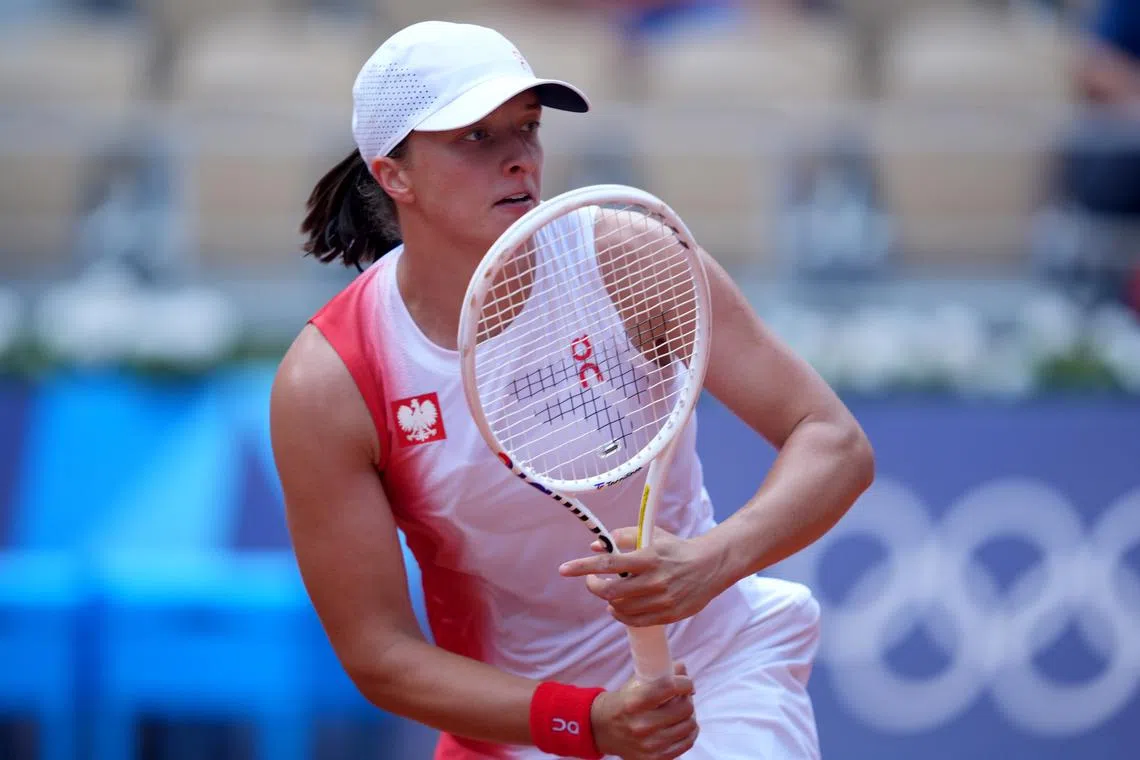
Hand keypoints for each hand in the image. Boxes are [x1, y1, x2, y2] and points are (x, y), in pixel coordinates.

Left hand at [558, 528, 724, 626]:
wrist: (711, 566)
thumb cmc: (677, 548)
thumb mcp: (652, 535)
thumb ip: (623, 537)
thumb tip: (595, 545)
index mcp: (648, 557)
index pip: (608, 563)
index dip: (583, 566)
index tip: (564, 569)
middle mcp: (653, 580)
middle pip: (610, 591)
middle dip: (594, 587)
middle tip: (592, 582)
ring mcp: (661, 600)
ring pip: (620, 608)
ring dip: (608, 602)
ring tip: (610, 594)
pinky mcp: (667, 614)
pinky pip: (635, 621)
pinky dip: (621, 615)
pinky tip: (620, 607)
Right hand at [591, 663, 698, 759]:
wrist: (602, 730)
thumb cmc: (623, 702)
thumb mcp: (634, 683)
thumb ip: (659, 673)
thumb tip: (683, 669)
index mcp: (634, 702)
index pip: (669, 687)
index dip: (684, 682)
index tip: (686, 682)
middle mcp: (642, 725)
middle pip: (685, 708)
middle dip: (687, 699)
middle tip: (682, 697)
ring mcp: (650, 745)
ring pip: (690, 725)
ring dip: (690, 715)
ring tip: (682, 711)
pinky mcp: (656, 758)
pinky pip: (687, 742)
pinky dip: (689, 732)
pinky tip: (683, 725)